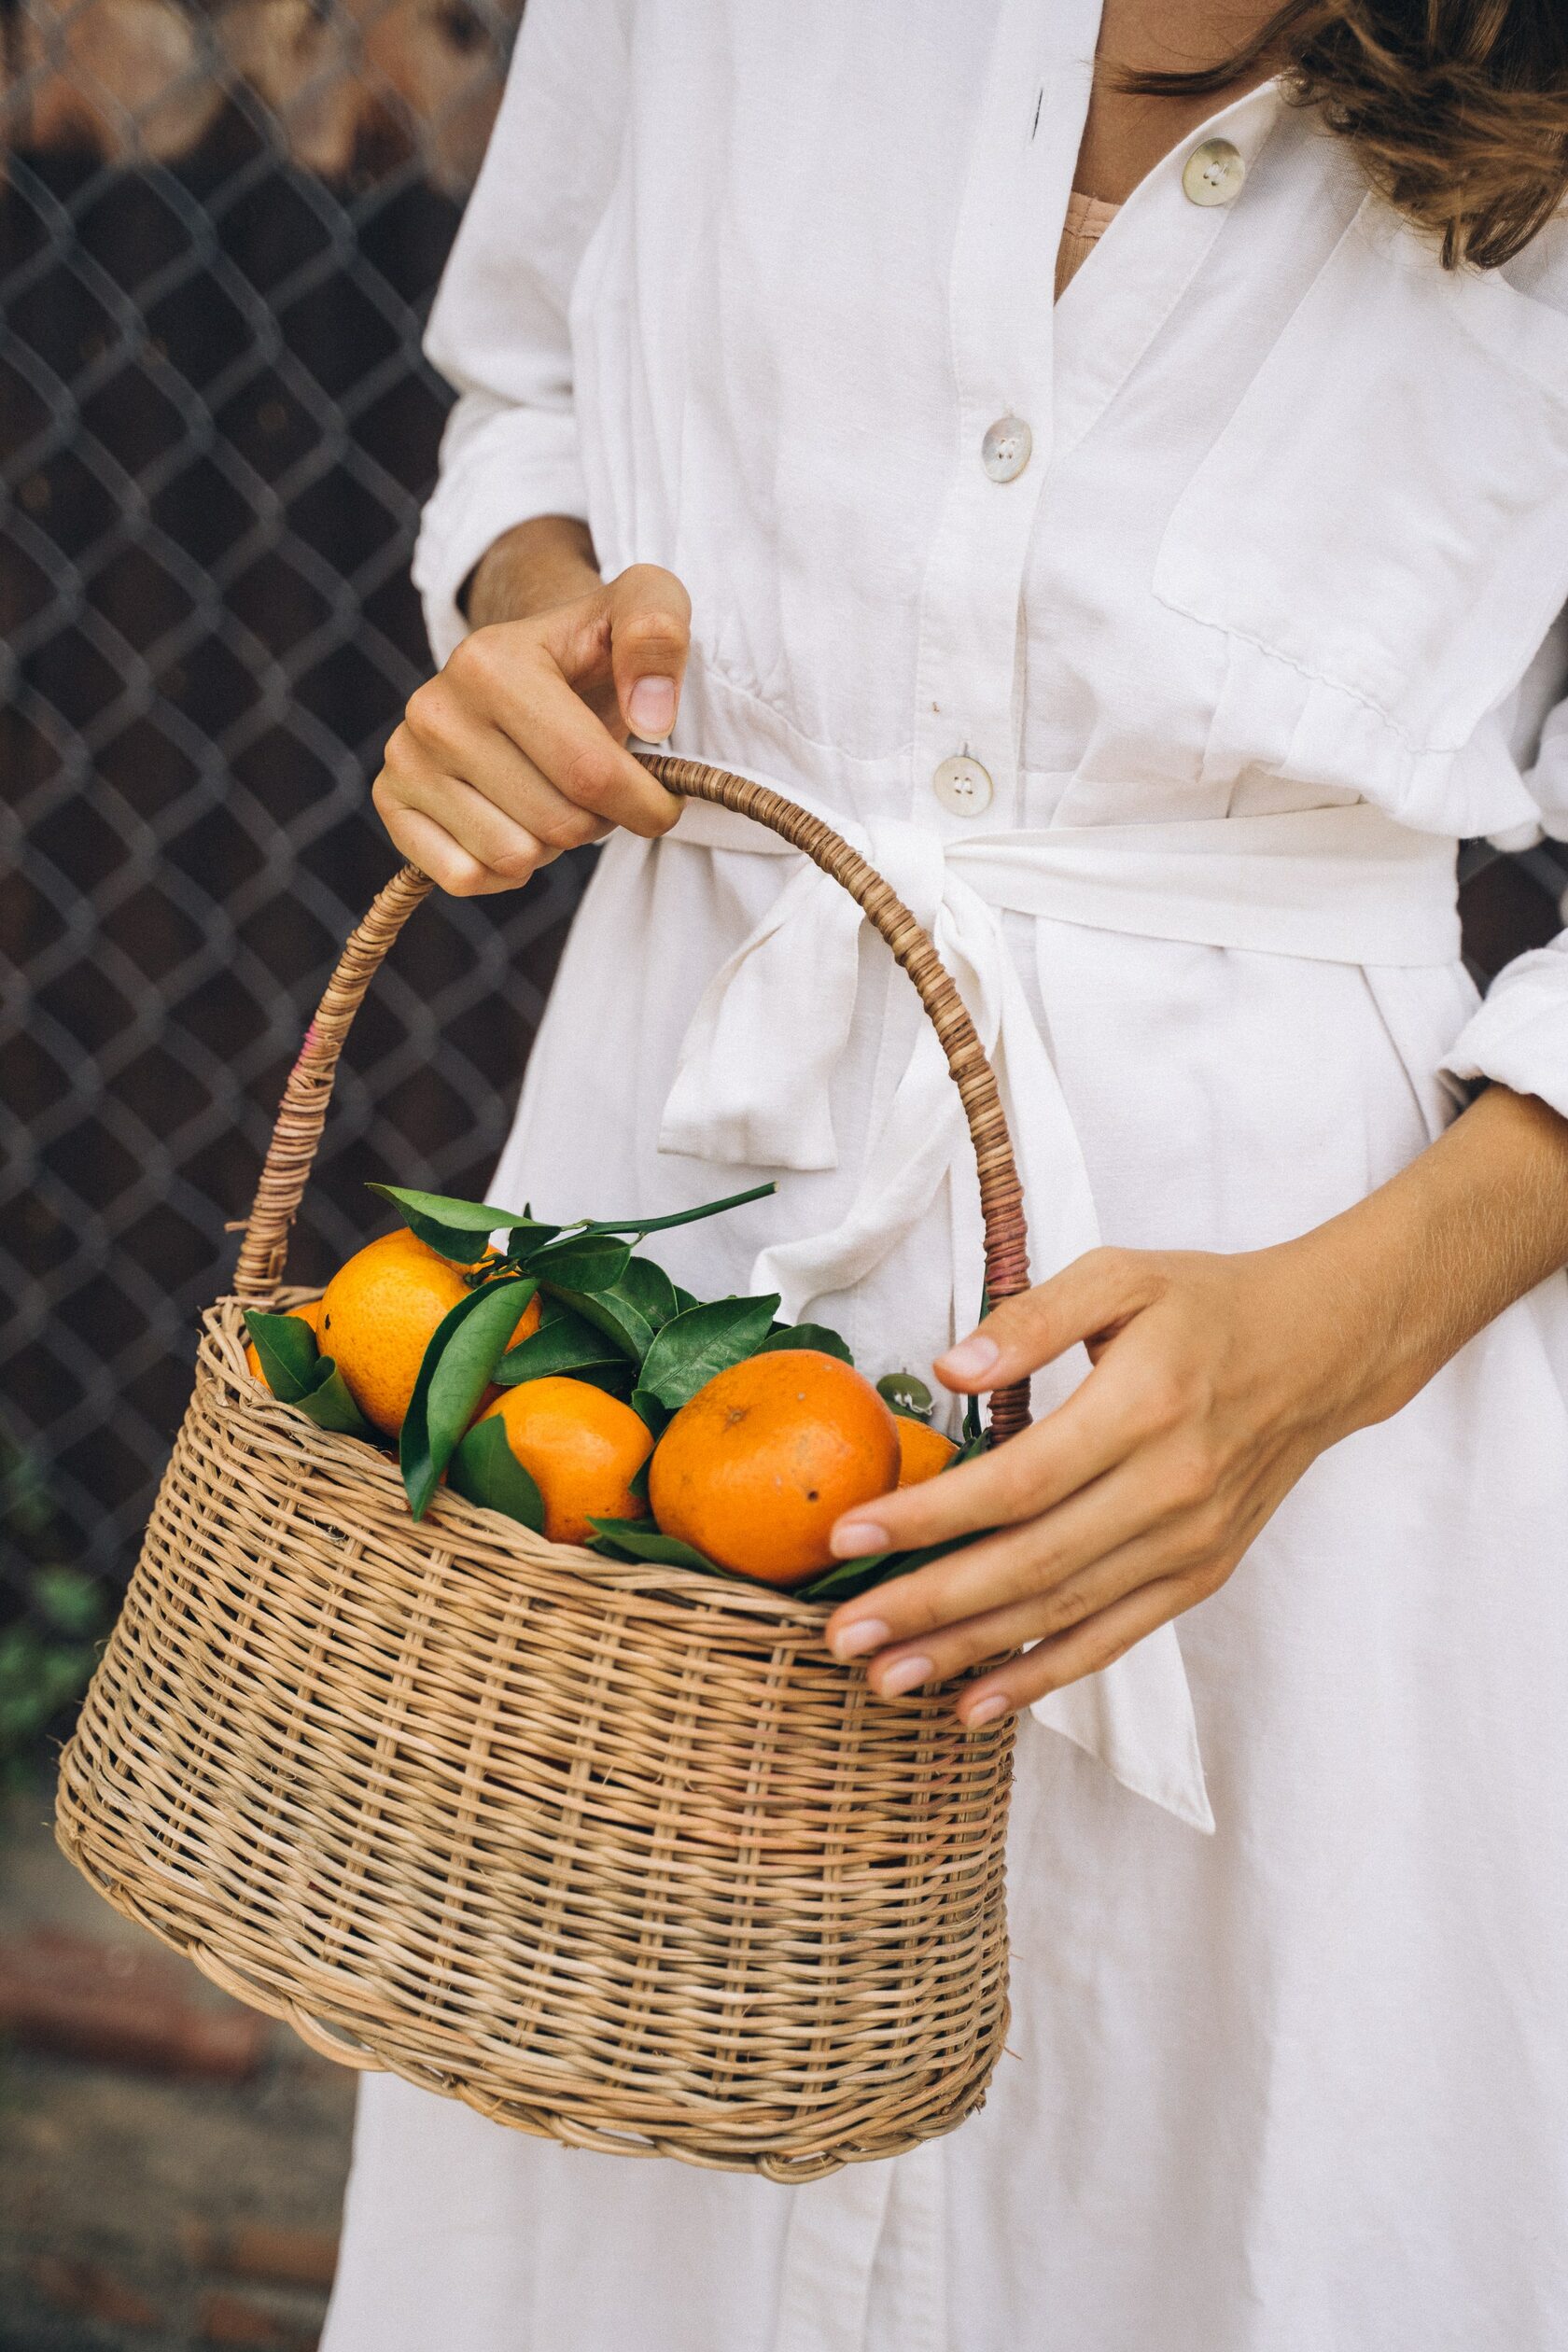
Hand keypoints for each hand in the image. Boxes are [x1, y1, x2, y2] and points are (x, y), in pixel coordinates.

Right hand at [374, 557, 690, 893]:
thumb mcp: (645, 606)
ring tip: (553, 794)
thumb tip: (651, 719)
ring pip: (513, 856)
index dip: (647, 804)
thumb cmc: (596, 648)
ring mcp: (405, 756)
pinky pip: (464, 878)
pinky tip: (516, 826)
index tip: (665, 800)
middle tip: (597, 786)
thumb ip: (658, 638)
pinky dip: (504, 870)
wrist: (530, 660)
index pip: (590, 773)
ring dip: (553, 844)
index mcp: (492, 662)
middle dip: (598, 820)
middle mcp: (434, 709)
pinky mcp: (391, 798)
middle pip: (557, 823)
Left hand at [822, 1236, 1400, 1726]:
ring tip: (886, 1676)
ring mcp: (1188, 1542)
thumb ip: (1032, 1317)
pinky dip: (1043, 1676)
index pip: (1018, 1480)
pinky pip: (1112, 1638)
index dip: (929, 1516)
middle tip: (841, 1636)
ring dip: (968, 1653)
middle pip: (1030, 1563)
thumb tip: (949, 1368)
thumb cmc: (1208, 1306)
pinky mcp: (1199, 1574)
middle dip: (927, 1605)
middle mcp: (1168, 1488)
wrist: (1324, 1351)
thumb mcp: (1121, 1275)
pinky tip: (975, 1701)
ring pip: (1062, 1612)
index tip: (848, 1538)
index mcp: (1142, 1407)